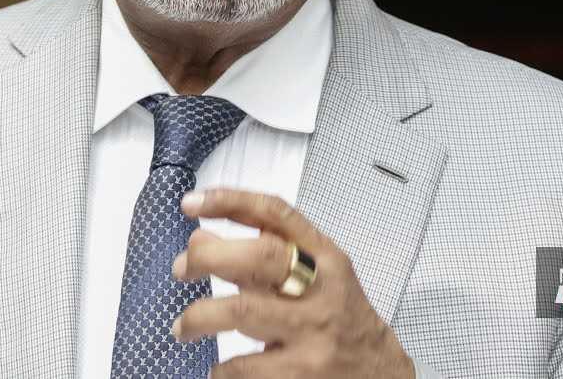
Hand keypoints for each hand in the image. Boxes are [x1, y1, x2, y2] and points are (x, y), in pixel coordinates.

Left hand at [170, 188, 413, 377]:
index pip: (276, 214)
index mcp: (325, 258)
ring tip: (184, 328)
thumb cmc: (341, 320)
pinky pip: (245, 367)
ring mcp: (314, 333)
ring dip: (199, 317)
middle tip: (181, 269)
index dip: (230, 202)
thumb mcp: (317, 278)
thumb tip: (200, 240)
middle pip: (259, 257)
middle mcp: (323, 290)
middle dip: (208, 257)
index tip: (192, 203)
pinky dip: (221, 369)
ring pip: (243, 312)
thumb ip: (265, 256)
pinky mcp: (303, 375)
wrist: (381, 375)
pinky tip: (219, 370)